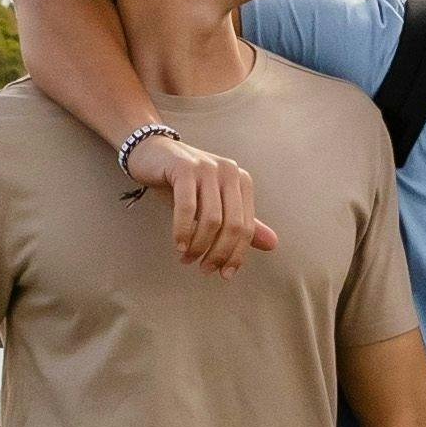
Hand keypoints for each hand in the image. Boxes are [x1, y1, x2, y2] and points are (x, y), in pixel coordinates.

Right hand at [130, 135, 269, 270]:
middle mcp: (229, 172)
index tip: (224, 274)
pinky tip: (179, 245)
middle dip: (219, 253)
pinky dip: (183, 231)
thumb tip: (273, 244)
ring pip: (212, 220)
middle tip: (204, 269)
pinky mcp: (185, 168)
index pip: (247, 227)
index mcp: (242, 181)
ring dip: (199, 246)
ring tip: (187, 258)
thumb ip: (241, 223)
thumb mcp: (213, 204)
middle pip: (233, 225)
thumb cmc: (183, 183)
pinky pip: (187, 208)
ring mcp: (208, 168)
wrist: (152, 153)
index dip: (237, 255)